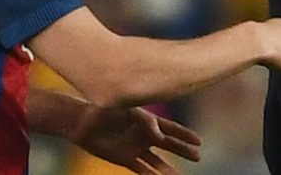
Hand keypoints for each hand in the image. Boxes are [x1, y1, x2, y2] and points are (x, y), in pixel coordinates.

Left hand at [67, 105, 201, 174]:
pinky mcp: (125, 159)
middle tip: (198, 157)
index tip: (199, 141)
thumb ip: (143, 121)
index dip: (184, 134)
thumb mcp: (125, 111)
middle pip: (168, 144)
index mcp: (146, 119)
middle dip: (182, 150)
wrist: (81, 122)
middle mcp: (144, 135)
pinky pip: (142, 169)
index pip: (170, 128)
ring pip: (157, 161)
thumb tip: (159, 136)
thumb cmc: (103, 110)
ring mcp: (135, 148)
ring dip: (168, 169)